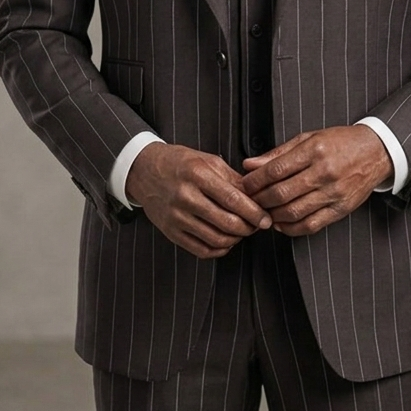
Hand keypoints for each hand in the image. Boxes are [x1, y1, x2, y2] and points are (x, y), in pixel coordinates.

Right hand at [125, 143, 271, 259]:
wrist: (144, 170)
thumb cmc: (179, 163)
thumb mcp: (207, 161)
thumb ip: (233, 179)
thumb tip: (256, 197)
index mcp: (198, 175)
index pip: (234, 200)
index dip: (254, 213)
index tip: (266, 219)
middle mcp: (186, 196)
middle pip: (227, 222)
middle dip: (248, 228)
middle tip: (256, 226)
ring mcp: (176, 216)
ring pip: (216, 239)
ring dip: (236, 239)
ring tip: (242, 231)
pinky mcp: (171, 232)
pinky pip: (201, 249)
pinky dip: (219, 249)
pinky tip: (225, 241)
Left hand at [240, 125, 392, 235]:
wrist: (376, 152)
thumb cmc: (341, 143)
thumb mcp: (309, 138)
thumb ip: (278, 153)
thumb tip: (250, 165)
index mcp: (314, 150)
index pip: (275, 170)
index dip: (255, 181)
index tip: (245, 184)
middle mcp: (324, 172)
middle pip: (281, 193)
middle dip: (259, 199)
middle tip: (249, 200)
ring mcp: (334, 193)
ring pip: (293, 212)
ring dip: (272, 215)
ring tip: (263, 211)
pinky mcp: (341, 209)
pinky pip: (310, 225)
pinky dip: (290, 228)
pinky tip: (281, 223)